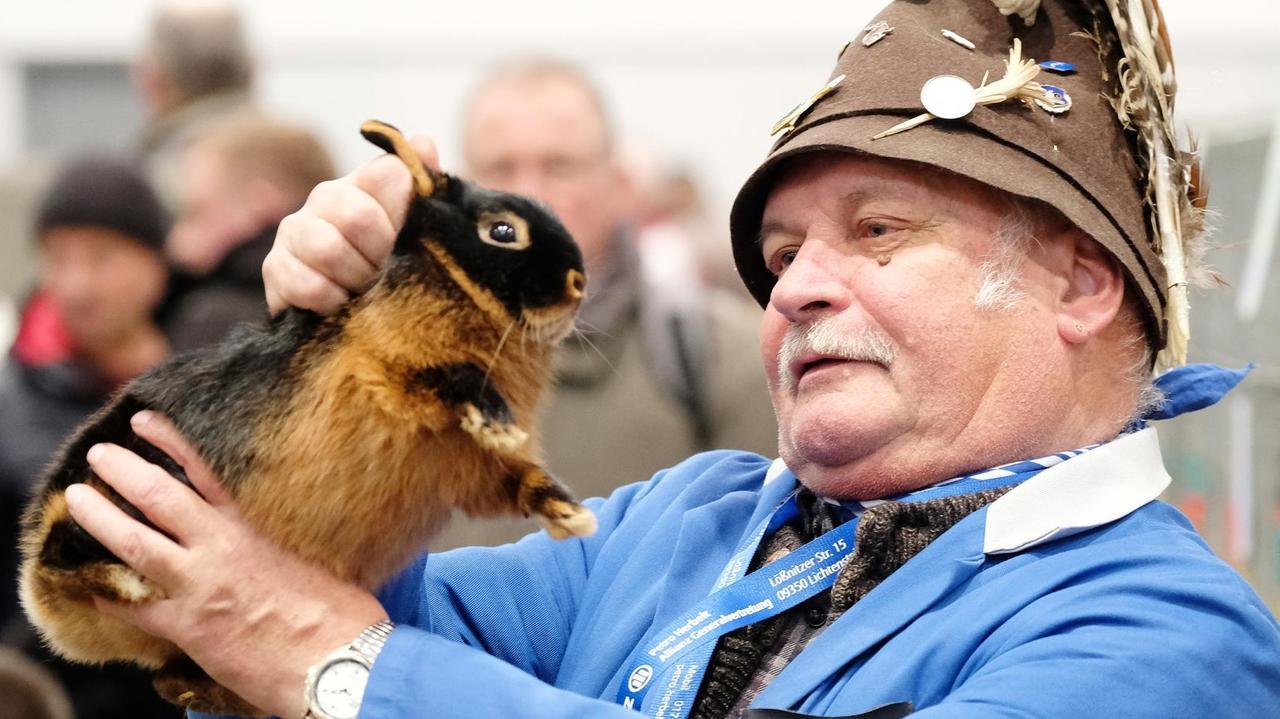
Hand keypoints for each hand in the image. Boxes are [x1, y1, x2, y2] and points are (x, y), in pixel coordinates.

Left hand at [65, 411, 388, 717]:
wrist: (335, 660)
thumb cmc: (338, 613)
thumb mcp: (307, 560)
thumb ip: (276, 547)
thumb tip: (270, 545)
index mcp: (251, 529)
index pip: (202, 473)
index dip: (168, 443)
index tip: (142, 422)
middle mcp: (219, 549)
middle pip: (158, 496)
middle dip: (122, 471)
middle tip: (99, 455)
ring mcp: (197, 587)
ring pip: (133, 543)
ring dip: (99, 519)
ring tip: (77, 500)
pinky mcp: (186, 628)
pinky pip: (132, 608)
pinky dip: (107, 596)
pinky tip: (88, 588)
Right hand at [263, 134, 440, 315]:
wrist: (349, 311)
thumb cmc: (389, 265)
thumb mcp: (416, 230)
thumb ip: (425, 186)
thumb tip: (423, 143)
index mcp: (364, 183)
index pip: (389, 175)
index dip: (404, 213)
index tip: (411, 235)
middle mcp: (324, 198)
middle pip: (359, 216)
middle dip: (381, 253)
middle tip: (386, 271)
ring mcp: (295, 232)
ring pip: (328, 249)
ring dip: (356, 279)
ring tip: (364, 290)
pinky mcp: (275, 270)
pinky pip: (307, 285)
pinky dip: (332, 301)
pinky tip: (341, 304)